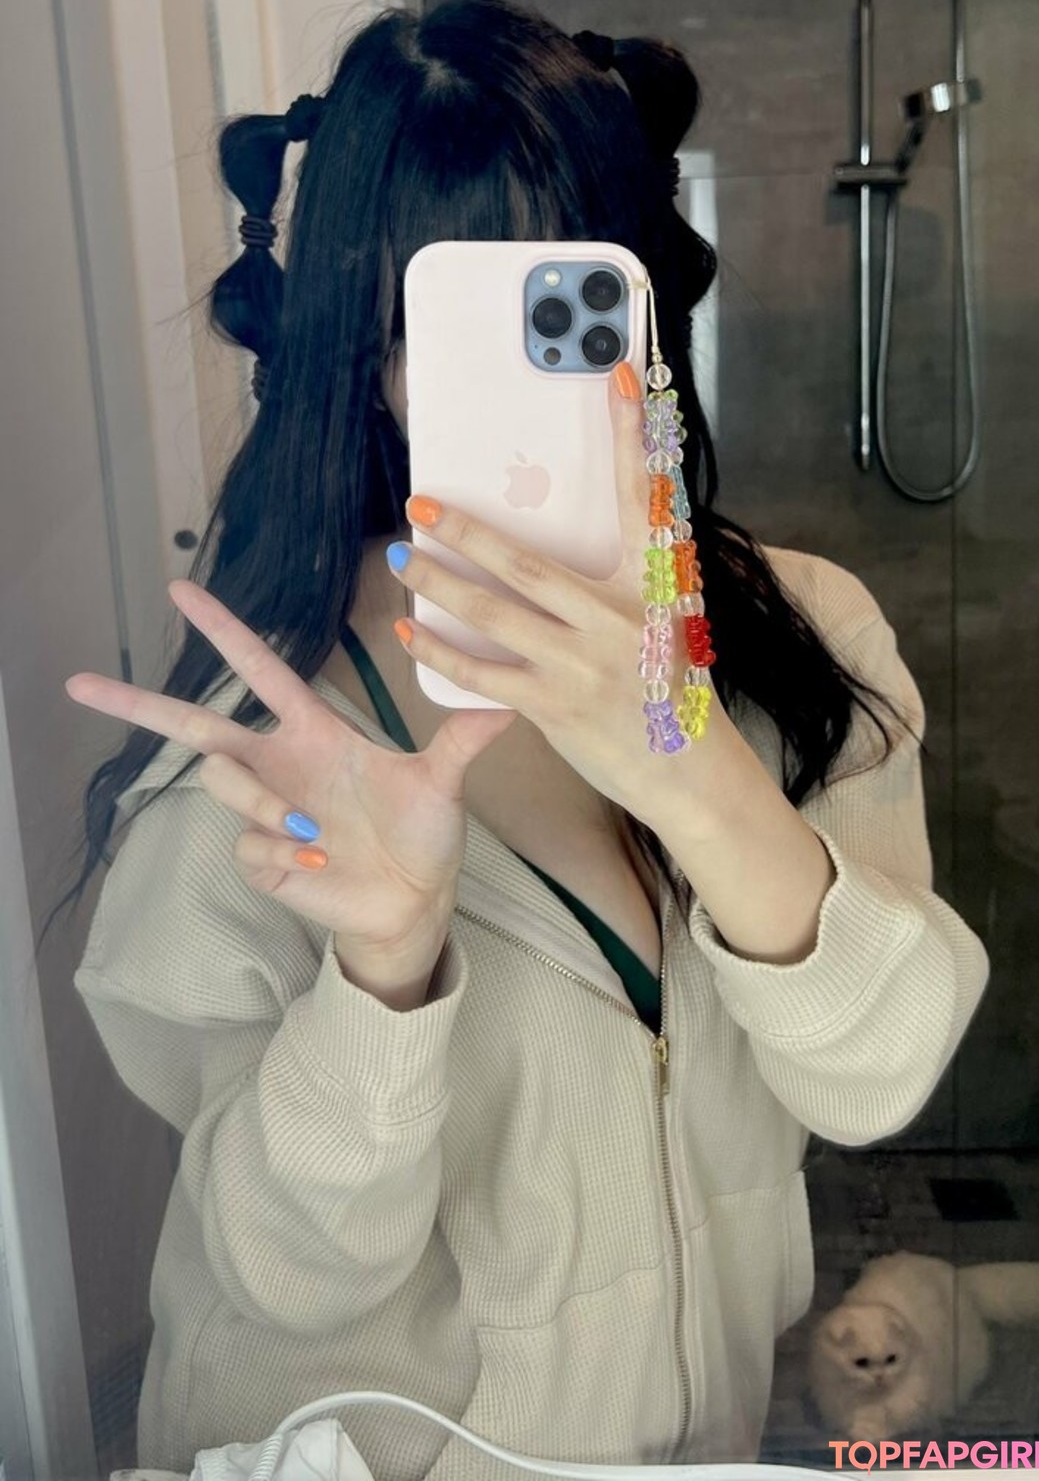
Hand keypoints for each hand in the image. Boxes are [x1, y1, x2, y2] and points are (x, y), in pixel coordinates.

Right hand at [65, 580, 515, 981]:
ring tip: (317, 830)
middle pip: (193, 724)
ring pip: (222, 782)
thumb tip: (505, 700)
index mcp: (315, 730)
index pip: (258, 669)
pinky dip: (284, 852)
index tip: (179, 589)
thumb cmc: (424, 837)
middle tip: (79, 684)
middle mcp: (279, 762)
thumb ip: (461, 741)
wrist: (415, 902)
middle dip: (136, 705)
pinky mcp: (260, 855)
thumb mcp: (442, 784)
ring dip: (266, 802)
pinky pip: (248, 842)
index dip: (222, 630)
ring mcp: (265, 808)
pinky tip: (318, 862)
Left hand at [386, 364, 728, 824]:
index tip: (616, 376)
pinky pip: (485, 674)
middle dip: (468, 529)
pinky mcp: (557, 707)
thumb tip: (561, 555)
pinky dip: (442, 652)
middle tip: (421, 502)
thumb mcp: (663, 624)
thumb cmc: (673, 694)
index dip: (631, 436)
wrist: (694, 775)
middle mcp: (616, 619)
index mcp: (651, 587)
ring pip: (495, 615)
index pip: (642, 498)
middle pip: (528, 563)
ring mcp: (584, 665)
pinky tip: (411, 632)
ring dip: (439, 584)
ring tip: (401, 557)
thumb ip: (620, 585)